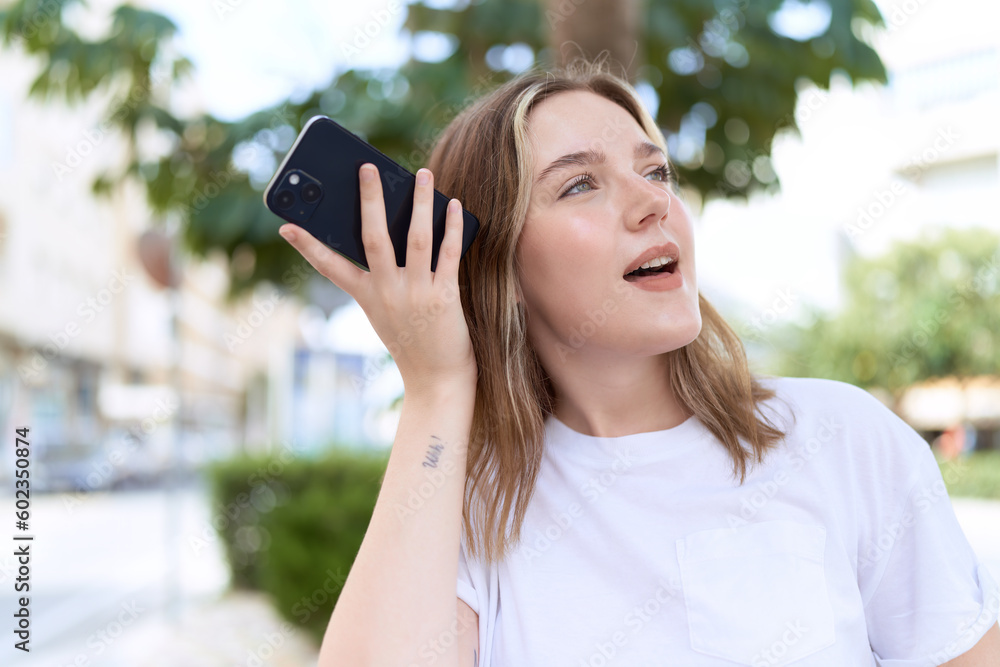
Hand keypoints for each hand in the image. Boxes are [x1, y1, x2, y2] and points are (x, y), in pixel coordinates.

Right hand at [278, 163, 476, 392]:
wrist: (437, 381)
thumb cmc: (412, 341)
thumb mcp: (386, 312)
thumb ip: (384, 277)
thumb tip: (392, 228)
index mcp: (367, 297)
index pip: (330, 267)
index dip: (307, 246)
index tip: (285, 225)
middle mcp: (388, 294)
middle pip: (374, 238)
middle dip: (369, 200)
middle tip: (366, 166)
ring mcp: (416, 295)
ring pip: (416, 238)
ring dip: (419, 202)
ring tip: (422, 173)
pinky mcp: (445, 298)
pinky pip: (449, 253)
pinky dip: (451, 226)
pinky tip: (453, 204)